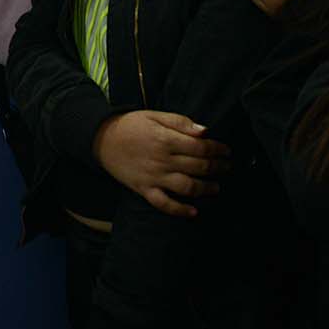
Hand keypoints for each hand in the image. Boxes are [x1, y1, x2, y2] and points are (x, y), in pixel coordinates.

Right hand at [92, 110, 229, 218]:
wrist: (102, 139)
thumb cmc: (131, 125)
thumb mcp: (155, 116)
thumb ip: (180, 122)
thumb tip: (205, 131)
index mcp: (166, 139)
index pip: (200, 147)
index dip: (217, 149)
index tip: (227, 151)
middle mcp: (163, 160)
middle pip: (198, 167)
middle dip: (217, 168)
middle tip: (227, 167)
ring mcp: (154, 177)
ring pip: (186, 187)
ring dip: (205, 189)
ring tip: (216, 187)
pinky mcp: (144, 190)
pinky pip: (164, 204)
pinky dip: (180, 210)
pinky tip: (193, 212)